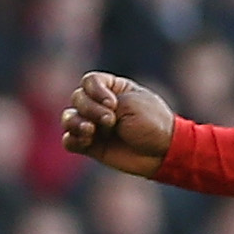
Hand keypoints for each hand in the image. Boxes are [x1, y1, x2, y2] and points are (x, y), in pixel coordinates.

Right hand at [61, 72, 177, 179]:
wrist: (164, 152)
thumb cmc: (152, 123)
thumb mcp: (130, 104)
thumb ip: (102, 103)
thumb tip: (78, 116)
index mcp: (114, 89)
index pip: (89, 81)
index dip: (95, 90)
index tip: (112, 103)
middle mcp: (101, 105)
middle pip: (78, 98)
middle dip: (90, 108)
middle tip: (110, 120)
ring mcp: (95, 125)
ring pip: (69, 118)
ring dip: (75, 122)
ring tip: (90, 130)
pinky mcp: (90, 145)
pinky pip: (69, 141)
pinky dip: (72, 139)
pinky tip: (86, 141)